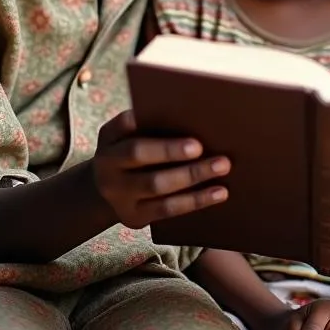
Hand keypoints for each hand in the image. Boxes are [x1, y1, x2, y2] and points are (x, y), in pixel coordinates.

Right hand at [89, 110, 229, 227]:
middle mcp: (106, 165)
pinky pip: (167, 209)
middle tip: (201, 145)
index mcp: (109, 138)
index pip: (122, 123)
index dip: (139, 119)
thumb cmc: (134, 153)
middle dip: (170, 149)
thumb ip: (152, 125)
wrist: (109, 192)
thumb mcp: (131, 137)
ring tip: (222, 166)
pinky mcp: (134, 216)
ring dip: (192, 175)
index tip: (167, 112)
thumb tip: (195, 114)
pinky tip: (219, 192)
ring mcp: (118, 194)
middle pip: (137, 153)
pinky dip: (195, 200)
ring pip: (156, 184)